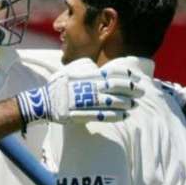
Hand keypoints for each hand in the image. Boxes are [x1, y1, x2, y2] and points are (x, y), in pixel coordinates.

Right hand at [16, 58, 142, 123]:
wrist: (43, 101)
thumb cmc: (58, 86)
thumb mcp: (70, 71)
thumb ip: (85, 69)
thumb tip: (96, 68)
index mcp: (87, 76)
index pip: (111, 73)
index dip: (126, 76)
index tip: (136, 78)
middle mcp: (88, 87)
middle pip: (114, 87)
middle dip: (130, 89)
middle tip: (142, 91)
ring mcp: (85, 102)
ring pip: (110, 102)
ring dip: (125, 103)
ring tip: (134, 104)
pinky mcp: (81, 114)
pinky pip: (101, 115)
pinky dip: (114, 116)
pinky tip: (124, 116)